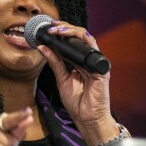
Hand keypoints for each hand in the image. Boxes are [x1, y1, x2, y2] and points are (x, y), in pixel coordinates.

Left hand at [37, 21, 117, 144]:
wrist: (87, 118)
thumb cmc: (77, 103)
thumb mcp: (62, 79)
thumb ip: (55, 63)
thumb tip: (43, 47)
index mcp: (80, 63)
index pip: (71, 42)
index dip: (61, 33)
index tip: (47, 29)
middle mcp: (89, 60)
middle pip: (79, 36)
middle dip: (64, 28)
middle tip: (50, 27)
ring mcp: (96, 63)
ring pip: (86, 38)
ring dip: (70, 31)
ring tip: (57, 30)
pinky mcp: (101, 68)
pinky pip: (93, 48)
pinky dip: (81, 40)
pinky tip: (71, 37)